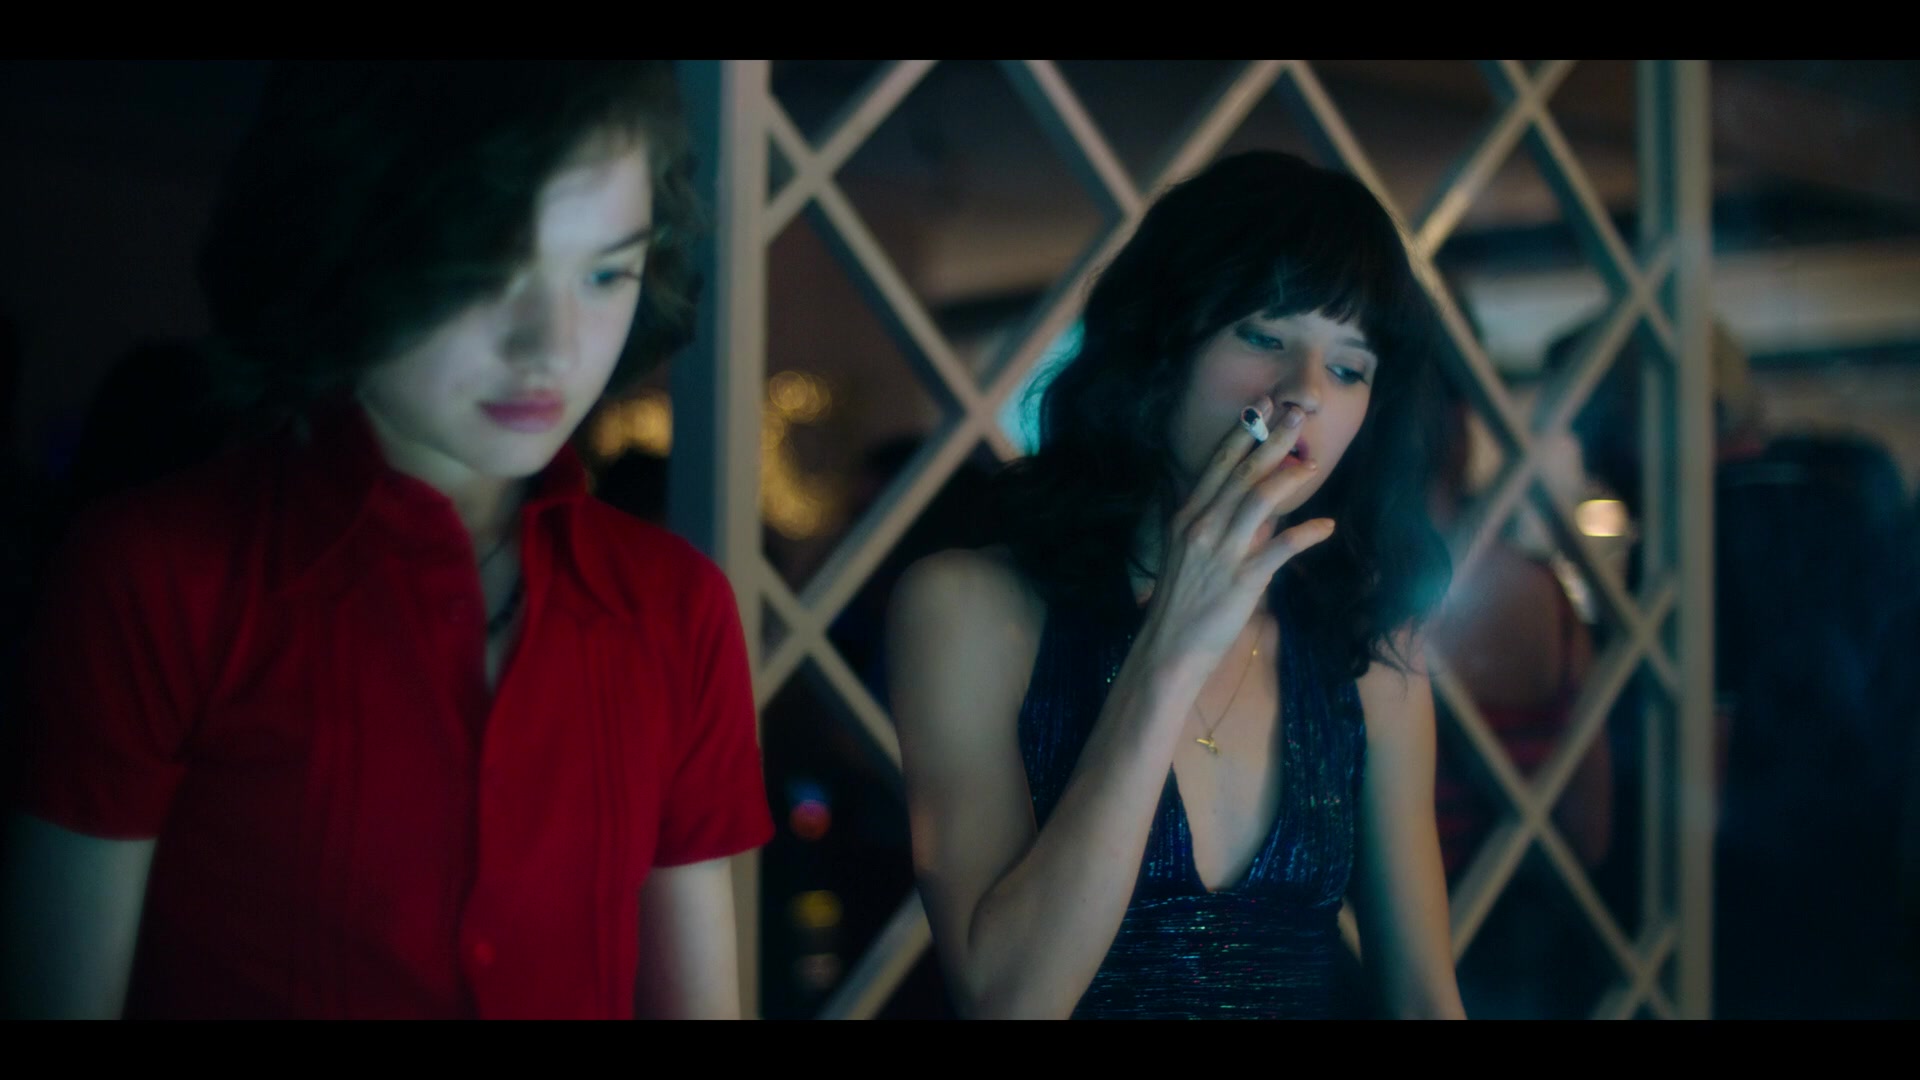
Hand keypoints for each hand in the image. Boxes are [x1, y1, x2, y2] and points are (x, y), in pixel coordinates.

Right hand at [1136, 396, 1335, 675]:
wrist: (1168, 649)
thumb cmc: (1178, 603)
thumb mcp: (1182, 552)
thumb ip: (1206, 522)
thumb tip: (1235, 498)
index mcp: (1186, 517)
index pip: (1217, 465)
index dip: (1242, 433)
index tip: (1261, 405)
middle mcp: (1202, 527)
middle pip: (1242, 473)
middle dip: (1271, 440)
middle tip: (1297, 414)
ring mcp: (1221, 552)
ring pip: (1259, 499)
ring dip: (1288, 476)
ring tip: (1313, 462)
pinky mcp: (1242, 581)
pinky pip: (1280, 549)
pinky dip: (1306, 534)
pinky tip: (1325, 525)